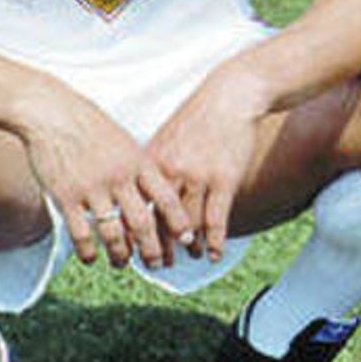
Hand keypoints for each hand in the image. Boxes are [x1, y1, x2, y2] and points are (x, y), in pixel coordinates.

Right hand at [16, 86, 191, 268]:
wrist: (52, 112)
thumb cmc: (89, 124)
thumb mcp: (123, 141)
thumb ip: (138, 166)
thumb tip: (154, 191)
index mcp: (137, 161)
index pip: (167, 199)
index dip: (179, 222)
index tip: (187, 239)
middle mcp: (119, 177)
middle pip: (143, 223)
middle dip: (153, 249)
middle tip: (157, 264)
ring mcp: (92, 188)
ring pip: (114, 233)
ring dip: (121, 255)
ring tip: (123, 263)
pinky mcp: (66, 196)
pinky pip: (81, 233)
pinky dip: (89, 251)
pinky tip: (92, 258)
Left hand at [148, 68, 272, 262]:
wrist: (231, 96)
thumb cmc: (198, 117)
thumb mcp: (167, 137)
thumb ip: (152, 165)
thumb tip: (136, 187)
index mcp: (152, 162)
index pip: (135, 206)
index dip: (131, 232)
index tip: (130, 249)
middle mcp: (171, 172)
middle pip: (157, 220)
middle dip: (156, 247)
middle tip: (156, 265)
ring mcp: (198, 177)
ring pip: (186, 224)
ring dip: (186, 247)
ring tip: (186, 258)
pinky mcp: (224, 179)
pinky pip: (216, 220)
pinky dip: (214, 241)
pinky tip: (213, 254)